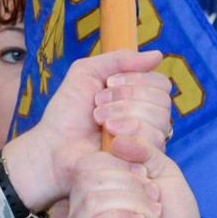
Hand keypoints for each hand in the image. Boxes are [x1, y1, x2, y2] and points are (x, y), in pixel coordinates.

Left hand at [2, 51, 171, 210]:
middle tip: (98, 106)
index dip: (136, 80)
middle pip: (162, 100)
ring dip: (125, 116)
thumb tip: (157, 55)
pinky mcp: (143, 162)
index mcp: (139, 98)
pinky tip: (108, 140)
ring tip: (100, 122)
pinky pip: (152, 143)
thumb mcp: (87, 73)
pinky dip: (128, 135)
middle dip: (126, 98)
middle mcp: (148, 120)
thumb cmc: (67, 113)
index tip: (108, 83)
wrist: (54, 148)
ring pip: (160, 121)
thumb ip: (120, 59)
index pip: (160, 83)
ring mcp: (147, 143)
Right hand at [70, 148, 209, 217]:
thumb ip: (144, 149)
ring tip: (152, 216)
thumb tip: (116, 138)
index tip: (147, 176)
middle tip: (154, 199)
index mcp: (93, 190)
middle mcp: (80, 212)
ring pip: (92, 202)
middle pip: (88, 180)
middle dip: (130, 185)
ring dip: (132, 204)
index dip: (120, 163)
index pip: (88, 163)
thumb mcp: (164, 172)